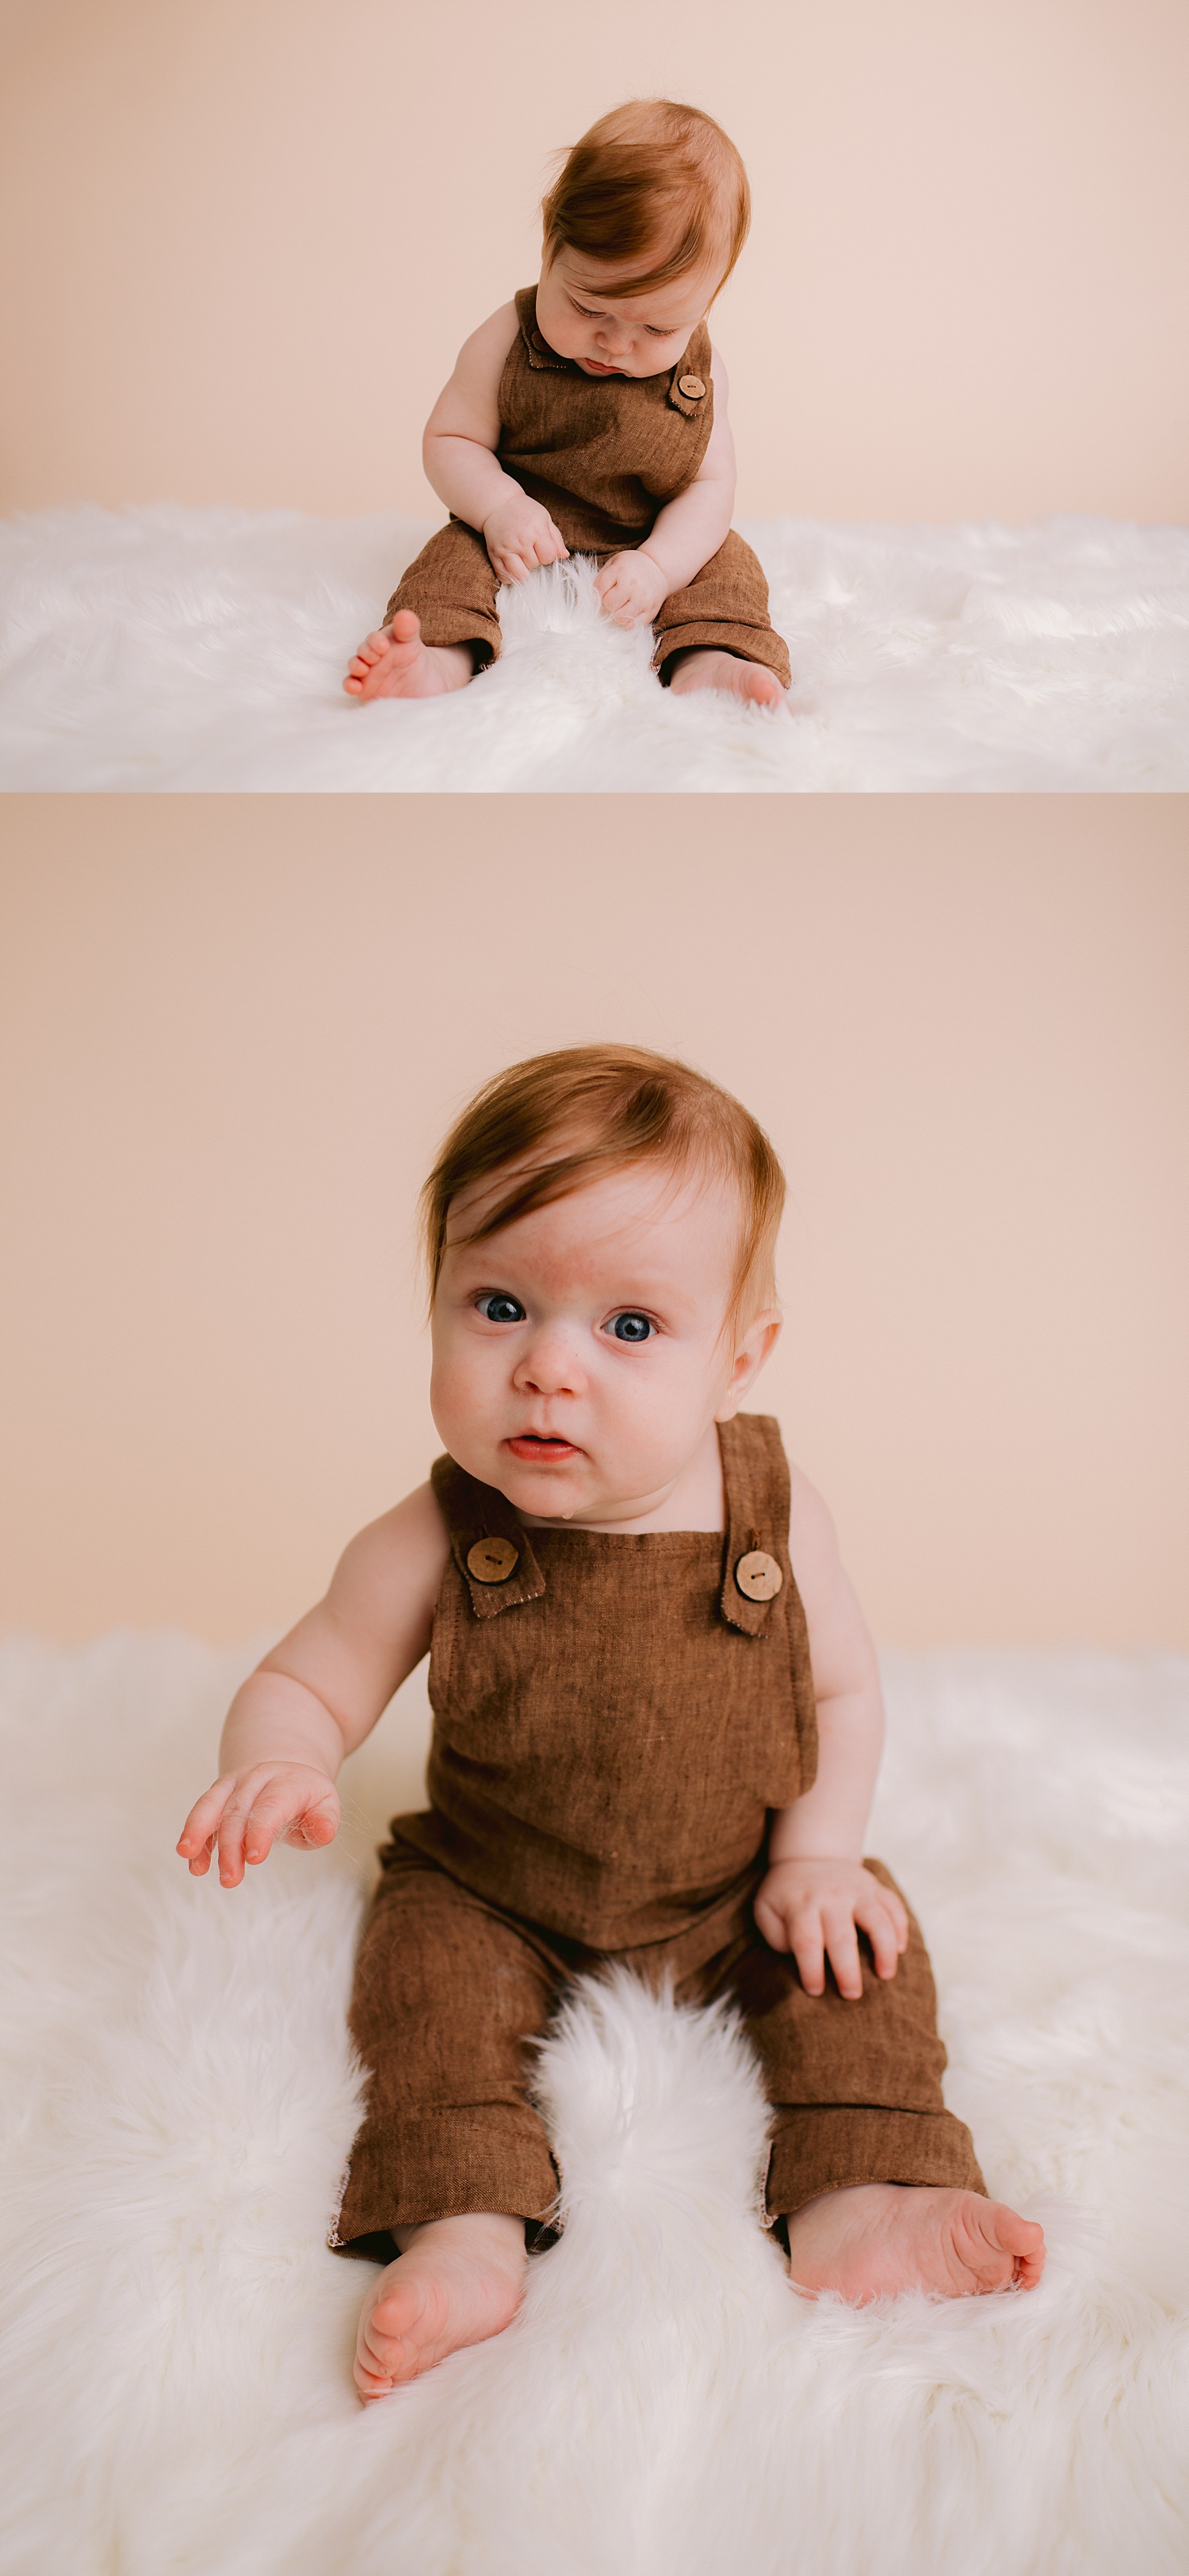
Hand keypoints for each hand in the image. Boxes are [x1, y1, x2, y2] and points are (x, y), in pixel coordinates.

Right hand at [176, 1762, 340, 1887]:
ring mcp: (235, 1782)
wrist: (288, 1773)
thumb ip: (324, 1822)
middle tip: (230, 1880)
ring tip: (195, 1868)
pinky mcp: (218, 1793)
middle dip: (231, 1848)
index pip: (271, 1805)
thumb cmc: (308, 1800)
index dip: (260, 1830)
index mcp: (288, 1781)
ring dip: (199, 1836)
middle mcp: (258, 1777)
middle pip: (238, 1811)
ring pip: (211, 1805)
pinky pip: (202, 1813)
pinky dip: (195, 1838)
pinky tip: (194, 1865)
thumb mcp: (325, 1807)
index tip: (254, 1858)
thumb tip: (325, 1832)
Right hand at [482, 495, 568, 583]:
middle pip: (535, 565)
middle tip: (529, 547)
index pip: (549, 557)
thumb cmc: (524, 511)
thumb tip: (564, 556)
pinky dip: (510, 577)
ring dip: (523, 570)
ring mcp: (505, 549)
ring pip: (520, 575)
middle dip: (535, 559)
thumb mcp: (544, 518)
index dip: (548, 554)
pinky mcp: (493, 555)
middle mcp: (520, 541)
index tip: (543, 547)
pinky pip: (504, 576)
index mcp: (536, 530)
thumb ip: (556, 538)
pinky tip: (513, 567)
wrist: (498, 504)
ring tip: (522, 558)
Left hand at [594, 549, 669, 627]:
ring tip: (621, 607)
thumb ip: (602, 577)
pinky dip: (627, 623)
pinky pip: (633, 626)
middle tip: (615, 598)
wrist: (658, 567)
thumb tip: (593, 596)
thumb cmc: (631, 566)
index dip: (599, 592)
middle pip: (609, 604)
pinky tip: (629, 615)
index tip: (606, 589)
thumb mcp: (615, 562)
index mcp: (621, 570)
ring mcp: (643, 599)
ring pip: (620, 617)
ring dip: (617, 614)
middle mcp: (633, 584)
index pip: (600, 588)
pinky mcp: (651, 611)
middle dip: (608, 603)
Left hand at [754, 1857, 908, 1999]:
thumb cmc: (786, 1893)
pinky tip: (899, 1950)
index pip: (807, 1942)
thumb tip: (795, 1956)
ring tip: (885, 1975)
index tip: (815, 1991)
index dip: (812, 1970)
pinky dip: (900, 1929)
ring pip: (877, 1920)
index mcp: (802, 1904)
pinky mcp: (875, 1887)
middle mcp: (831, 1896)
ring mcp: (857, 1889)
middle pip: (842, 1937)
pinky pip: (894, 1907)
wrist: (810, 1855)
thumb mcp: (766, 1908)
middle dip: (848, 1970)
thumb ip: (775, 1935)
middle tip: (852, 1995)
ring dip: (884, 1950)